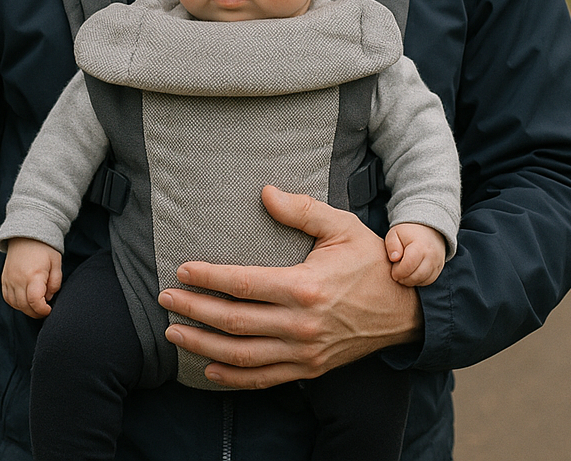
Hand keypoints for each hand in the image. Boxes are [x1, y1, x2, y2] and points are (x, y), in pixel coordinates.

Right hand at [1, 238, 62, 317]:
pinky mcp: (4, 280)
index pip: (35, 301)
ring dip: (26, 309)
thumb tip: (48, 298)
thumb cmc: (44, 250)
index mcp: (33, 275)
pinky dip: (16, 303)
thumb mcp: (56, 264)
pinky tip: (25, 301)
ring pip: (15, 304)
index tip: (49, 309)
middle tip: (44, 310)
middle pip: (25, 306)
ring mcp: (9, 280)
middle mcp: (18, 279)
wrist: (26, 236)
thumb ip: (55, 283)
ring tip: (36, 305)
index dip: (43, 310)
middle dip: (36, 312)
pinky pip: (8, 298)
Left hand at [159, 185, 421, 388]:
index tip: (182, 270)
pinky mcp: (310, 369)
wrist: (406, 309)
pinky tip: (209, 368)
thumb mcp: (342, 227)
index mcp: (305, 287)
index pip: (242, 285)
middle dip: (193, 310)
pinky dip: (233, 377)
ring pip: (242, 355)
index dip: (208, 278)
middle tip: (165, 298)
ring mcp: (305, 352)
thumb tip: (265, 192)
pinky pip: (264, 379)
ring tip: (174, 333)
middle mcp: (301, 325)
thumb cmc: (371, 262)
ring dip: (202, 346)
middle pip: (233, 322)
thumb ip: (302, 210)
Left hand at [385, 223, 445, 286]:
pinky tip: (412, 274)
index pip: (408, 266)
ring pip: (424, 280)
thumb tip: (394, 258)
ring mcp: (437, 262)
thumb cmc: (407, 233)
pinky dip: (419, 280)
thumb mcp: (395, 234)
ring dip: (411, 281)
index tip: (393, 271)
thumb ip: (391, 245)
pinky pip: (429, 280)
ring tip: (404, 273)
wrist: (428, 229)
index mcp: (420, 246)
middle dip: (404, 279)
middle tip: (397, 274)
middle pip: (417, 276)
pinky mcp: (439, 268)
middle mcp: (432, 256)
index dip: (398, 272)